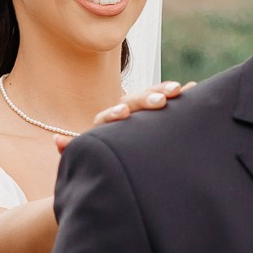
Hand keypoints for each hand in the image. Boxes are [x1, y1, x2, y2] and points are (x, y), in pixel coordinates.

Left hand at [54, 81, 193, 152]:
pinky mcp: (154, 115)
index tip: (123, 113)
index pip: (108, 116)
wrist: (112, 164)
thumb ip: (73, 151)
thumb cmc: (99, 165)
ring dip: (163, 91)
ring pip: (150, 96)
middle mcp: (122, 113)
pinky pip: (168, 100)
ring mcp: (139, 111)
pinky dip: (181, 97)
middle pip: (132, 100)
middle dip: (146, 98)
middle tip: (162, 99)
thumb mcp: (86, 160)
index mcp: (104, 125)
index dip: (115, 113)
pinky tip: (196, 88)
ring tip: (181, 89)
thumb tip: (57, 140)